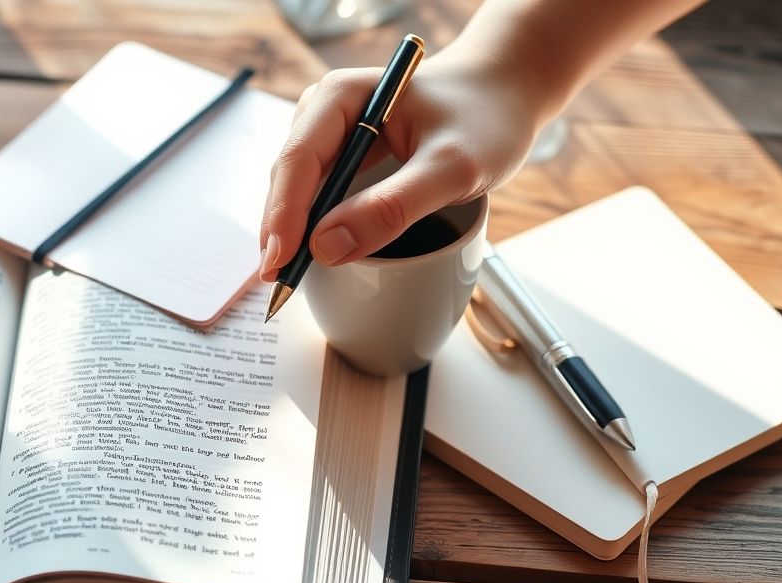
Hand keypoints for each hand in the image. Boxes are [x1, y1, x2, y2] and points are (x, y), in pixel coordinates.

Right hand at [258, 47, 544, 278]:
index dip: (282, 217)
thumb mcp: (450, 168)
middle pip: (288, 177)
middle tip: (280, 286)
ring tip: (290, 275)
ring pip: (297, 188)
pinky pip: (316, 192)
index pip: (298, 161)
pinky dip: (312, 225)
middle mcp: (326, 110)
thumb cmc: (484, 119)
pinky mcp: (344, 152)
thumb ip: (391, 207)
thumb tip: (325, 248)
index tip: (278, 265)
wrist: (503, 97)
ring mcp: (331, 131)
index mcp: (342, 96)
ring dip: (291, 231)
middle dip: (280, 231)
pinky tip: (310, 253)